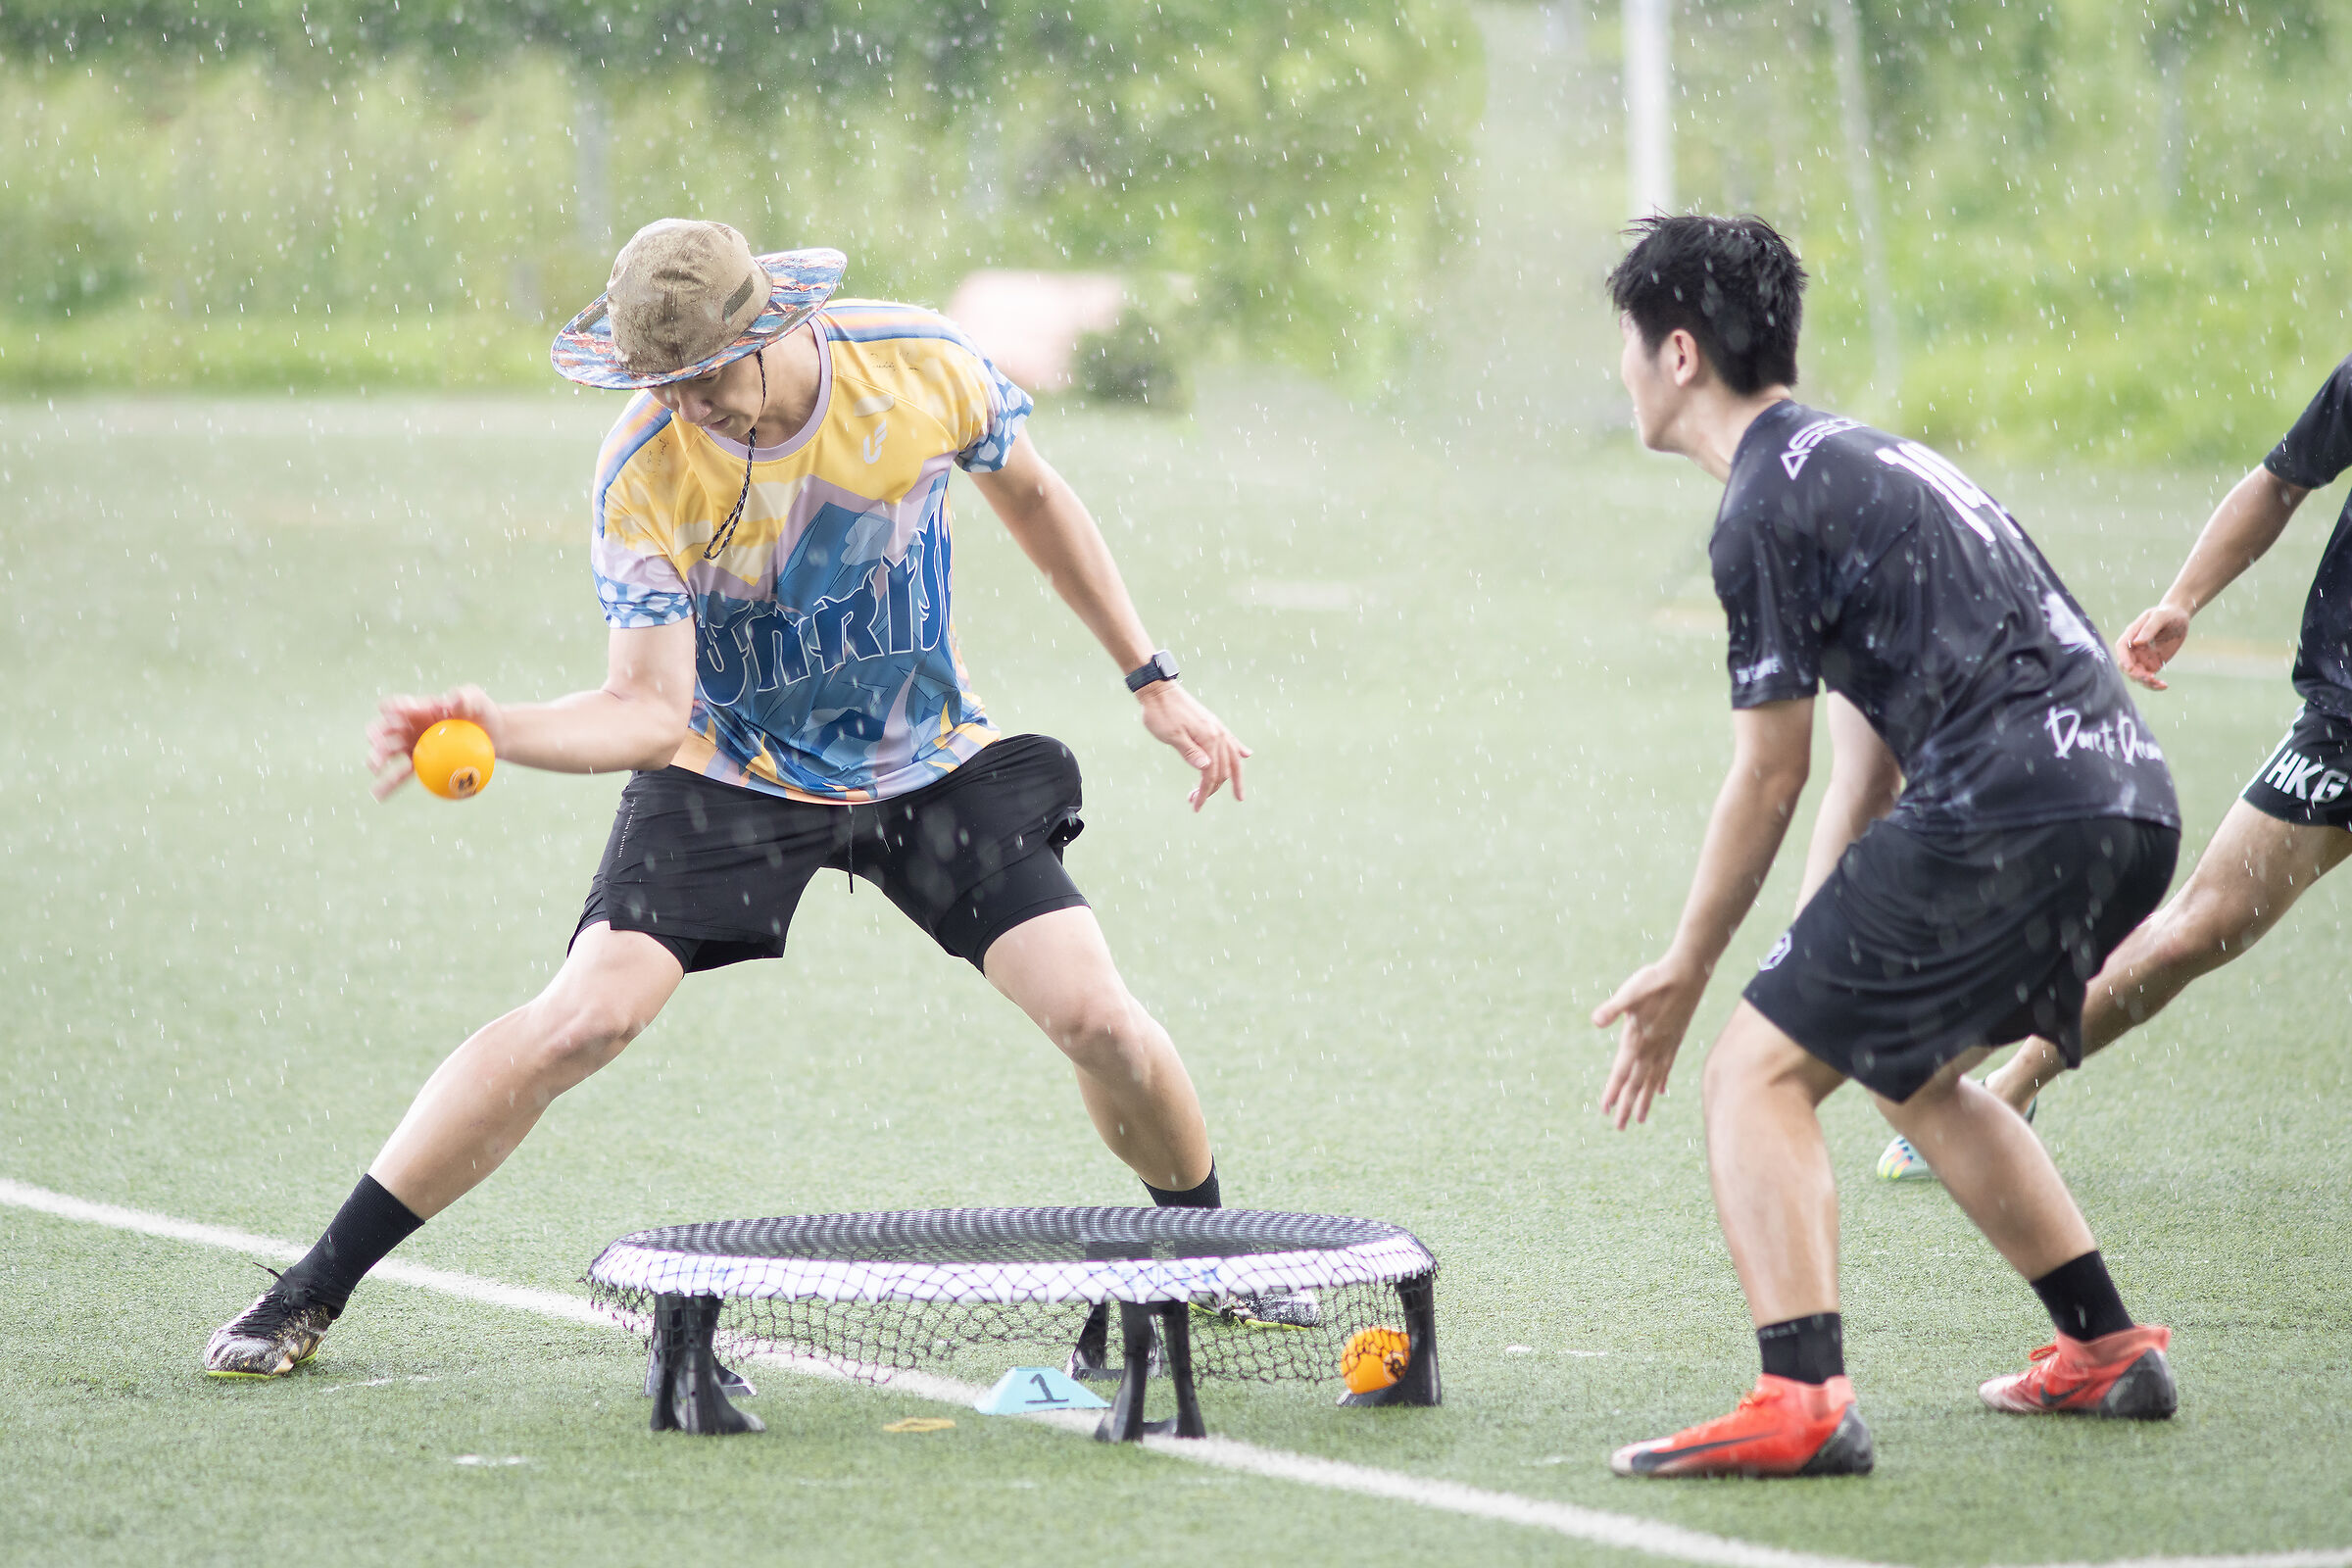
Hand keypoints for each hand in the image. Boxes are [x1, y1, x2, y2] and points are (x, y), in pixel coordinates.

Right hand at [366, 685, 503, 800]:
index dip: (393, 708)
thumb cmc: (484, 713)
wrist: (493, 735)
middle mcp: (411, 726)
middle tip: (378, 745)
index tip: (392, 714)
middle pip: (387, 729)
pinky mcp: (419, 764)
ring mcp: (413, 745)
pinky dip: (389, 784)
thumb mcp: (478, 701)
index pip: (401, 706)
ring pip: (388, 753)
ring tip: (376, 768)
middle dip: (376, 735)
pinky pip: (402, 774)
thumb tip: (451, 698)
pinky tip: (379, 795)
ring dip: (378, 760)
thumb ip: (466, 697)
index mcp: (420, 708)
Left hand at [1136, 682, 1250, 810]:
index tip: (1196, 806)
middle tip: (1196, 802)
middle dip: (1212, 789)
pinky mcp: (1212, 724)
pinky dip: (1238, 751)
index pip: (1211, 773)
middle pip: (1223, 769)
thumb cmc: (1161, 714)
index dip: (1205, 792)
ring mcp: (1217, 728)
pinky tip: (1245, 756)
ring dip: (1230, 777)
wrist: (1159, 691)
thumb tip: (1206, 768)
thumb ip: (1189, 752)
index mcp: (1208, 738)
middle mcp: (1218, 733)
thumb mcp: (1172, 735)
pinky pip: (1230, 741)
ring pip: (1231, 758)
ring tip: (1236, 793)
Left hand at [1592, 954, 1707, 1128]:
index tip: (1605, 1111)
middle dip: (1627, 1105)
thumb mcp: (1630, 992)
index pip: (1622, 1072)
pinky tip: (1661, 1090)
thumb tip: (1596, 1021)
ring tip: (1641, 1119)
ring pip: (1653, 1080)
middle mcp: (1652, 1047)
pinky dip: (1662, 1080)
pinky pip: (1667, 1067)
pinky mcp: (1676, 1038)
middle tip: (1619, 1127)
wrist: (1688, 972)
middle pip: (1637, 1083)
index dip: (1613, 1092)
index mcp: (1638, 1039)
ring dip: (1645, 1099)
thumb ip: (1613, 1008)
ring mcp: (1666, 1045)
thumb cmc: (1656, 980)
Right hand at [2114, 603, 2190, 690]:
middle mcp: (2133, 649)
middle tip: (2150, 677)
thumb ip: (2149, 628)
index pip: (2121, 648)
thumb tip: (2137, 642)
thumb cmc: (2168, 613)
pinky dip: (2154, 685)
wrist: (2178, 616)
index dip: (2123, 658)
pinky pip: (2149, 678)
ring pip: (2136, 675)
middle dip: (2135, 674)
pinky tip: (2164, 686)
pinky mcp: (2152, 664)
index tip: (2131, 668)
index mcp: (2131, 635)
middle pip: (2126, 665)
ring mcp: (2142, 658)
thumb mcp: (2160, 616)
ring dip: (2145, 682)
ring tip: (2160, 684)